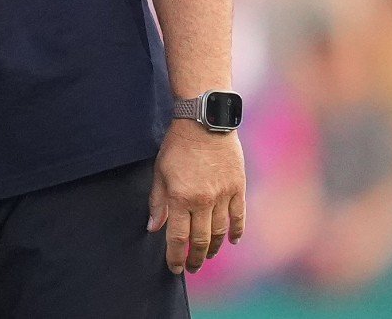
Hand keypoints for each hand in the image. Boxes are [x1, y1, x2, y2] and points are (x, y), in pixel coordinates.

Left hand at [148, 121, 246, 274]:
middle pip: (200, 240)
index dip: (175, 256)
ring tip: (208, 256)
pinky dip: (237, 231)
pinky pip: (239, 216)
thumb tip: (153, 228)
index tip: (175, 268)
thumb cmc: (177, 146)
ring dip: (214, 249)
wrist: (205, 122)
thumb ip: (157, 202)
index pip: (177, 237)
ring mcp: (223, 195)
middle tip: (192, 268)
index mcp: (180, 198)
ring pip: (220, 232)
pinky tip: (232, 241)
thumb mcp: (160, 172)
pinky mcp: (238, 188)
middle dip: (195, 258)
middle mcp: (202, 201)